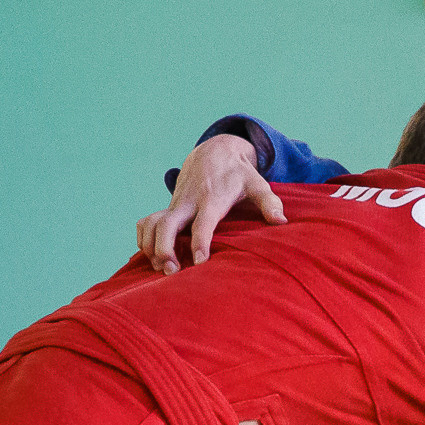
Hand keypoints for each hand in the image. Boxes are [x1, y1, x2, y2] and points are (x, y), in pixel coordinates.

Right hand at [135, 133, 285, 272]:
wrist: (213, 153)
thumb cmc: (238, 173)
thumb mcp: (257, 183)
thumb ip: (269, 202)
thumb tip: (281, 221)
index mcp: (212, 200)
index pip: (202, 224)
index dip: (199, 243)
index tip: (199, 263)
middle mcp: (189, 203)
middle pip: (167, 225)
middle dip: (164, 248)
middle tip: (171, 271)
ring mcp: (175, 205)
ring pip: (151, 224)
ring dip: (150, 247)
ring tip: (159, 268)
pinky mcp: (168, 208)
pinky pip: (146, 223)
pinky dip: (143, 238)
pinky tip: (150, 255)